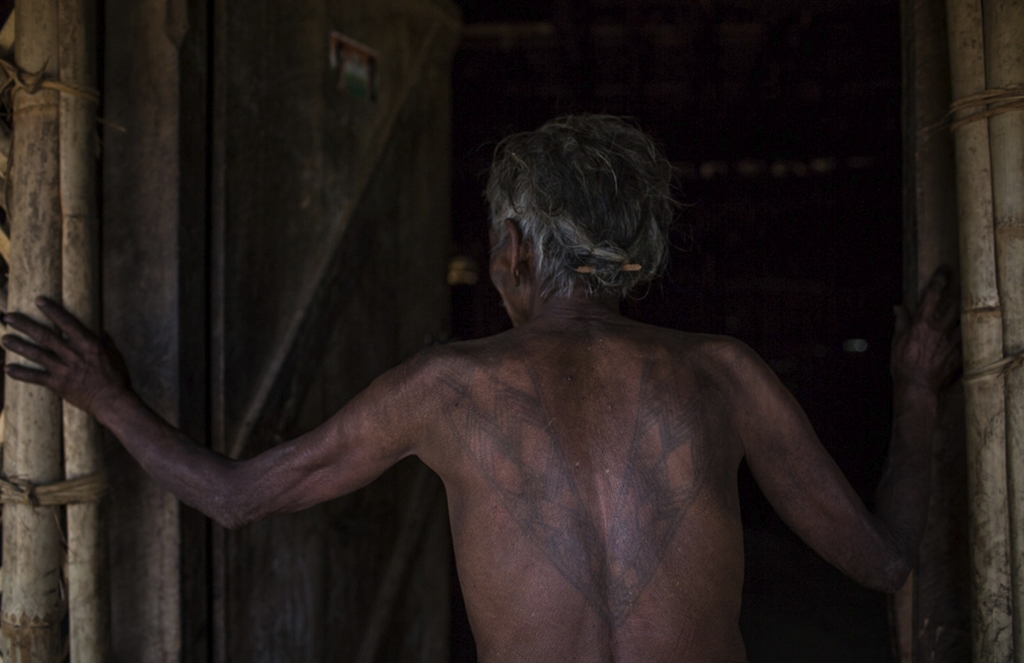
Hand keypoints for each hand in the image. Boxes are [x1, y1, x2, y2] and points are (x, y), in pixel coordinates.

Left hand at [2, 297, 131, 415]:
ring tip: (4, 339)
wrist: (112, 401)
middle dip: (25, 325)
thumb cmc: (117, 377)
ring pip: (36, 354)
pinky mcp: (58, 384)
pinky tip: (7, 368)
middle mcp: (72, 353)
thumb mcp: (115, 355)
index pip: (67, 322)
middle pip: (44, 335)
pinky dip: (21, 373)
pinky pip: (35, 377)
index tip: (38, 300)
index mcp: (88, 343)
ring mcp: (63, 369)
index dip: (52, 310)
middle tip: (9, 317)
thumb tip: (102, 332)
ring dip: (18, 346)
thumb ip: (106, 342)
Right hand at [891, 266, 961, 391]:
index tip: (945, 270)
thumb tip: (898, 307)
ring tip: (970, 304)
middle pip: (954, 304)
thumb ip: (901, 322)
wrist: (918, 387)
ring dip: (967, 310)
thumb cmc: (903, 364)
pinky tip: (972, 331)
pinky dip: (969, 333)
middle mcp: (940, 328)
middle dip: (960, 290)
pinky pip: (968, 339)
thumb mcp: (897, 341)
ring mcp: (952, 341)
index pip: (932, 295)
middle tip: (964, 282)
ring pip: (965, 319)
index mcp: (922, 323)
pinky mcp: (959, 353)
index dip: (939, 280)